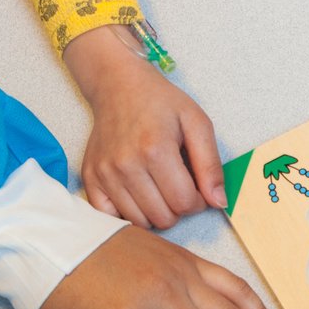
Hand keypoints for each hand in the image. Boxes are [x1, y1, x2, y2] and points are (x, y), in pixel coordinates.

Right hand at [65, 26, 225, 228]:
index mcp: (156, 150)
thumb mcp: (197, 123)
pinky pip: (111, 217)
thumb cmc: (160, 102)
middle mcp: (126, 165)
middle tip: (178, 185)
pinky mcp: (90, 178)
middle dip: (178, 208)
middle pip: (163, 217)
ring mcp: (105, 173)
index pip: (185, 202)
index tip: (197, 187)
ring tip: (159, 188)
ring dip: (155, 212)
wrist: (118, 86)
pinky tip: (138, 195)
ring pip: (140, 222)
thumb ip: (211, 165)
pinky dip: (128, 214)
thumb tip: (218, 202)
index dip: (199, 201)